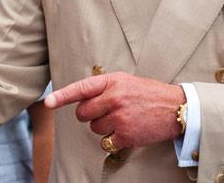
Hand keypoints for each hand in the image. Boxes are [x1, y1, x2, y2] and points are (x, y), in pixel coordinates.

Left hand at [44, 72, 185, 148]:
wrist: (176, 108)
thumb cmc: (148, 94)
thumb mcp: (125, 81)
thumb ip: (103, 86)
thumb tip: (80, 98)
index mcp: (112, 81)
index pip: (81, 88)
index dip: (61, 96)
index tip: (48, 102)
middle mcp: (113, 98)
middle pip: (83, 113)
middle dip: (90, 115)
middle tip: (106, 112)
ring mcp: (119, 117)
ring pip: (94, 129)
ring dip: (104, 128)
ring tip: (122, 120)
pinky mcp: (125, 135)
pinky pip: (106, 142)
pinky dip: (113, 141)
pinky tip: (126, 132)